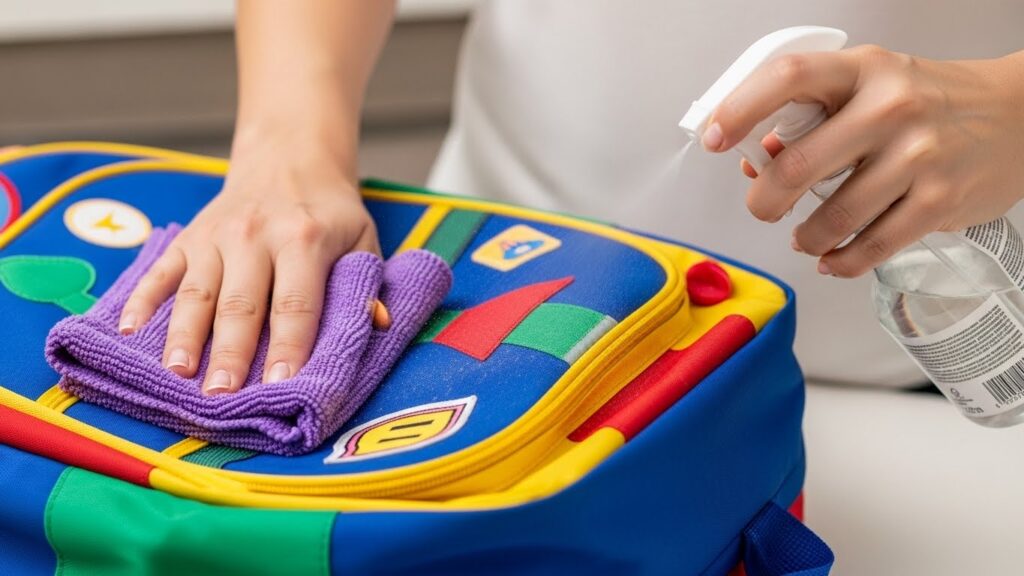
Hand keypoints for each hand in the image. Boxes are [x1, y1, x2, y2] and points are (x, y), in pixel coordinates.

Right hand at [119, 137, 379, 394]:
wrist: (289, 159)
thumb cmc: (330, 213)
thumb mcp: (363, 239)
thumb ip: (367, 283)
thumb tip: (378, 325)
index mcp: (304, 239)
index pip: (295, 302)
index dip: (289, 345)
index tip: (280, 383)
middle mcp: (254, 236)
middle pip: (240, 304)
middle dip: (230, 352)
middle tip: (221, 395)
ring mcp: (215, 236)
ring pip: (196, 292)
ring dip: (184, 336)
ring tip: (177, 375)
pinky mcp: (188, 237)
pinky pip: (160, 271)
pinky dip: (143, 301)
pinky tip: (131, 333)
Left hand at [705, 45, 1023, 276]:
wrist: (1018, 116)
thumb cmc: (927, 102)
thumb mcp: (870, 86)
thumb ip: (814, 116)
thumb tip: (755, 160)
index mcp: (863, 70)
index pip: (787, 78)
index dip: (739, 110)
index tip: (714, 138)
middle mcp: (890, 107)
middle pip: (797, 164)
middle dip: (766, 199)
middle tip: (763, 207)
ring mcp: (918, 155)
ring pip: (831, 216)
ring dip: (805, 236)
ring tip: (804, 236)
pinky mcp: (939, 200)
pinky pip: (870, 245)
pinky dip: (841, 260)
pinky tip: (833, 258)